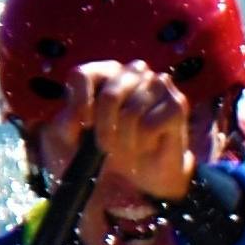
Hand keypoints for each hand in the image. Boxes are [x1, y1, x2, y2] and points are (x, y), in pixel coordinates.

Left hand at [69, 57, 196, 207]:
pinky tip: (146, 146)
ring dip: (126, 140)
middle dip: (106, 128)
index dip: (80, 102)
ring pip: (131, 112)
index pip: (83, 75)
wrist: (143, 172)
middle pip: (110, 94)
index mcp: (105, 73)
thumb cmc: (110, 148)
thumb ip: (68, 124)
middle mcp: (133, 72)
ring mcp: (157, 84)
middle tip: (105, 147)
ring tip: (128, 148)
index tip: (84, 125)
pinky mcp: (176, 103)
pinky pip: (149, 125)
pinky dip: (143, 143)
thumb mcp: (74, 138)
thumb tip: (78, 117)